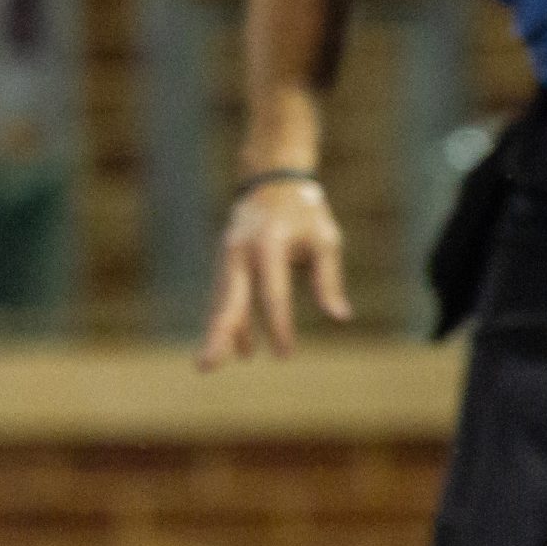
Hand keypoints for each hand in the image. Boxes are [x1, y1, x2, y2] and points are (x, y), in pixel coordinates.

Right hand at [196, 177, 351, 368]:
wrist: (272, 179)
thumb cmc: (305, 214)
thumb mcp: (324, 240)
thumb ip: (328, 279)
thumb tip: (340, 317)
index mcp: (269, 242)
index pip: (272, 293)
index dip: (278, 326)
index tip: (285, 355)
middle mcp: (241, 250)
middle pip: (229, 300)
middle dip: (219, 335)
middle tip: (206, 365)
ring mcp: (227, 256)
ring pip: (220, 301)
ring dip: (217, 333)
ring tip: (208, 366)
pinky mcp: (223, 263)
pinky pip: (222, 297)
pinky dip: (226, 321)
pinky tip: (237, 349)